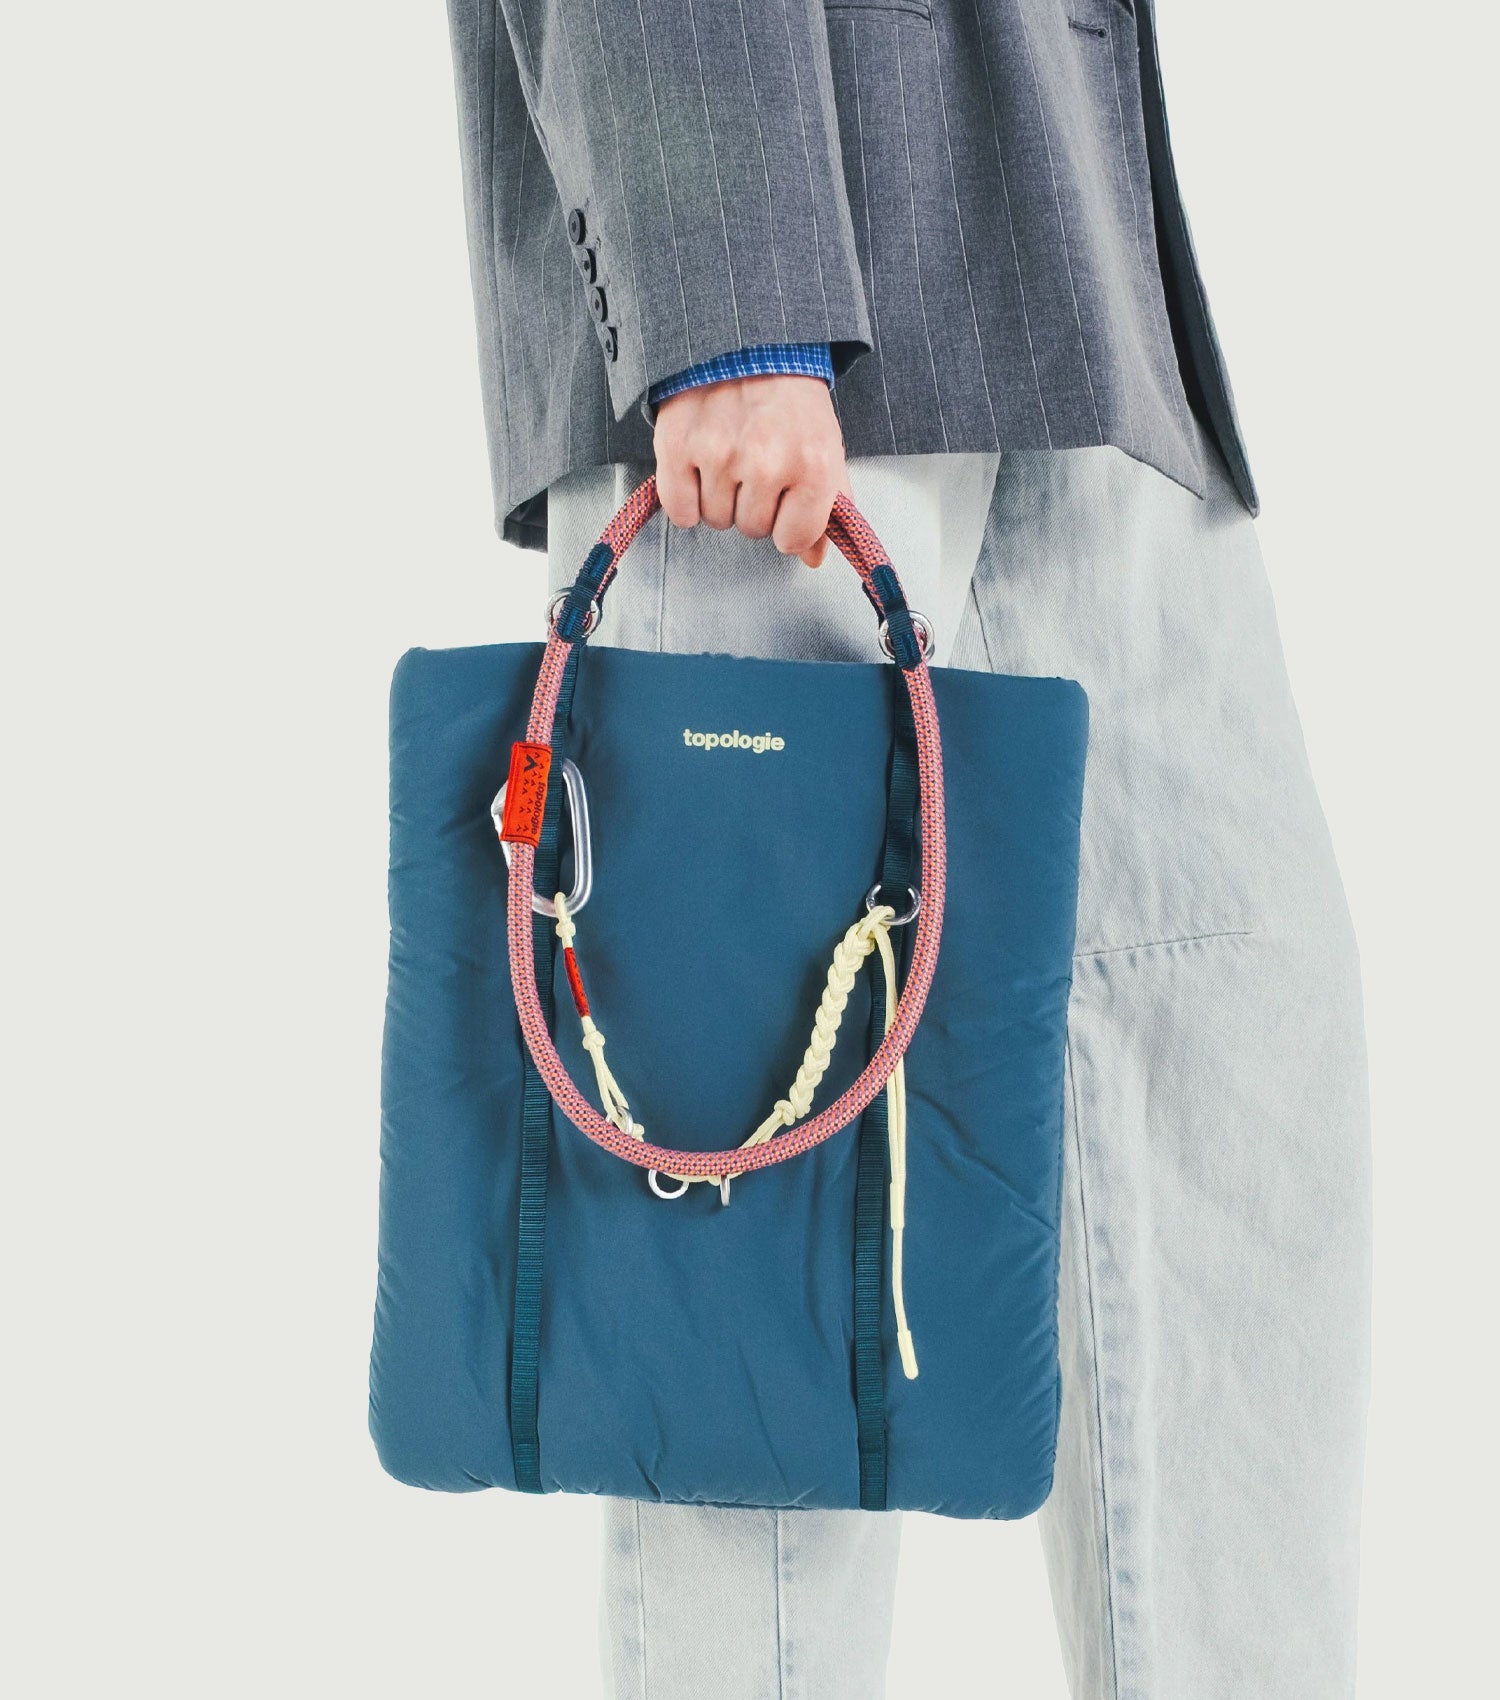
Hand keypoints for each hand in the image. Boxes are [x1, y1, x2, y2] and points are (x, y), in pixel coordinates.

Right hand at [653, 374, 848, 566]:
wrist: (746, 345)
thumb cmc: (789, 401)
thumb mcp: (824, 448)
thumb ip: (828, 507)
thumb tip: (813, 558)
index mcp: (812, 465)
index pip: (792, 539)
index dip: (787, 525)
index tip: (785, 499)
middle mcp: (767, 462)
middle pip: (752, 530)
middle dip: (754, 505)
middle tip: (755, 465)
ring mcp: (719, 455)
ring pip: (716, 521)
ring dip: (720, 498)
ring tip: (729, 457)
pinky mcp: (678, 447)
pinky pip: (680, 511)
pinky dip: (686, 497)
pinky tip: (700, 467)